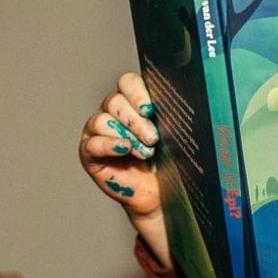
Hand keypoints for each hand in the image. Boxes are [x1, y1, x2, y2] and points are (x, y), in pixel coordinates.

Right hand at [80, 72, 168, 261]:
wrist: (160, 194)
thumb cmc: (167, 162)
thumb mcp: (173, 136)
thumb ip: (172, 116)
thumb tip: (187, 99)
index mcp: (132, 102)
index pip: (127, 82)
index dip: (137, 92)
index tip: (150, 109)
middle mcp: (112, 112)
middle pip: (115, 101)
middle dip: (135, 119)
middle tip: (153, 137)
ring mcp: (97, 132)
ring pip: (102, 120)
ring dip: (126, 135)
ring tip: (146, 151)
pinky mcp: (89, 153)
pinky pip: (92, 144)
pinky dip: (108, 145)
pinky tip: (125, 149)